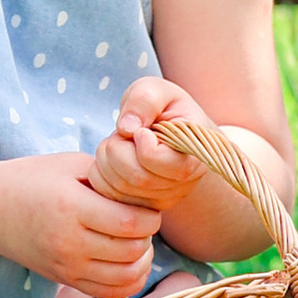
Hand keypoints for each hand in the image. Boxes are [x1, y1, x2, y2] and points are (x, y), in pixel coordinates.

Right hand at [0, 151, 157, 297]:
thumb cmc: (33, 179)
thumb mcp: (70, 165)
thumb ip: (108, 177)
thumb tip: (145, 192)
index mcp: (71, 206)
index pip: (130, 223)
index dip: (150, 217)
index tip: (148, 208)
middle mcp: (68, 241)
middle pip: (131, 251)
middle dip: (148, 237)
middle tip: (143, 224)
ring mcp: (65, 265)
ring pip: (126, 277)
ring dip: (142, 261)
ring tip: (137, 243)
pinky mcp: (64, 280)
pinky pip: (110, 292)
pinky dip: (128, 280)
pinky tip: (126, 261)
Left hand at [90, 74, 214, 216]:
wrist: (170, 130)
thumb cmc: (164, 108)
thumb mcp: (156, 89)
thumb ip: (144, 100)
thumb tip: (127, 128)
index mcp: (196, 153)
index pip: (159, 160)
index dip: (141, 142)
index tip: (141, 129)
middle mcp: (185, 184)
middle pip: (137, 177)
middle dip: (117, 149)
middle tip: (123, 134)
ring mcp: (165, 200)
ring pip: (120, 188)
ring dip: (106, 160)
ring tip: (120, 143)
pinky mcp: (144, 207)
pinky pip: (110, 197)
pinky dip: (101, 174)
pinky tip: (112, 160)